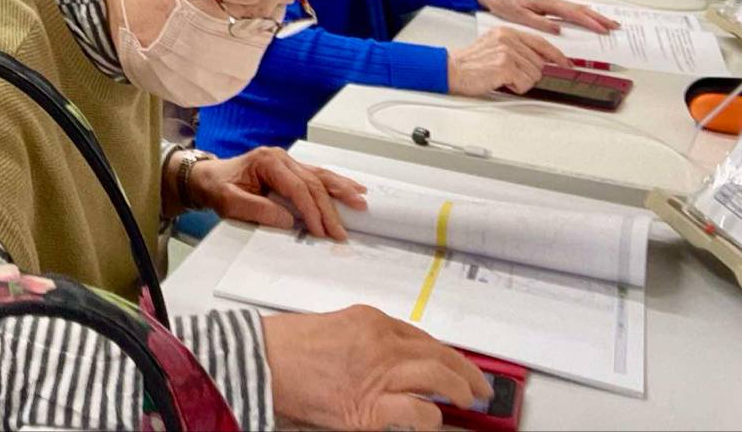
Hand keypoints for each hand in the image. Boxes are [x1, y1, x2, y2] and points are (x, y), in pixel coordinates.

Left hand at [191, 146, 366, 239]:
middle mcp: (281, 158)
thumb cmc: (217, 188)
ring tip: (361, 201)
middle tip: (342, 232)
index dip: (311, 210)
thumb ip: (257, 210)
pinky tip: (353, 188)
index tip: (321, 231)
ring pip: (320, 176)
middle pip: (313, 182)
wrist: (207, 178)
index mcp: (267, 161)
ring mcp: (287, 162)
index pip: (297, 187)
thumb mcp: (230, 202)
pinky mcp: (290, 170)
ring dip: (341, 190)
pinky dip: (335, 184)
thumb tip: (288, 219)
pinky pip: (317, 176)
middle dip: (330, 208)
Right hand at [263, 304, 490, 430]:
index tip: (458, 364)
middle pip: (439, 356)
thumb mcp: (336, 329)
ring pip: (438, 380)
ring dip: (459, 391)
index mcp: (372, 321)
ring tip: (468, 402)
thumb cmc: (290, 346)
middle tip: (480, 386)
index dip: (446, 354)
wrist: (262, 362)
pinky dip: (430, 418)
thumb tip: (397, 359)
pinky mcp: (370, 409)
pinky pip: (417, 413)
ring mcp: (378, 375)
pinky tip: (432, 421)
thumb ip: (368, 340)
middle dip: (467, 373)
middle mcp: (381, 344)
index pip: (422, 337)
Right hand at [446, 25, 571, 95]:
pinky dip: (516, 87)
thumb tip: (539, 60)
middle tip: (511, 75)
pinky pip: (525, 83)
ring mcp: (507, 51)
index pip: (541, 42)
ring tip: (503, 77)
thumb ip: (517, 48)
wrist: (452, 69)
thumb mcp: (494, 45)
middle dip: (529, 74)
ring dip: (522, 82)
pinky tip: (501, 81)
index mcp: (508, 31)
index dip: (556, 55)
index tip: (565, 63)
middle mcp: (509, 38)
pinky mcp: (505, 66)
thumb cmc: (471, 62)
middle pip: (539, 63)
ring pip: (535, 75)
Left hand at [475, 0, 619, 33]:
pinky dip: (581, 14)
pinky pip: (568, 9)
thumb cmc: (504, 3)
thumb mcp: (519, 16)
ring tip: (606, 23)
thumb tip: (558, 29)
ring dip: (592, 15)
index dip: (590, 22)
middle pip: (579, 9)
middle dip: (598, 18)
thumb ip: (539, 22)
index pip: (573, 13)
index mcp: (546, 2)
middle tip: (614, 26)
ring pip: (575, 8)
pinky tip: (586, 18)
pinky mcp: (546, 3)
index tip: (603, 29)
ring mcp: (549, 0)